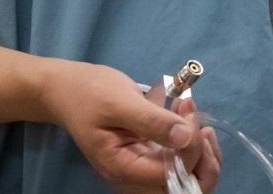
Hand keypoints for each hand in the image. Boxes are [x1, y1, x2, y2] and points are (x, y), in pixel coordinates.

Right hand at [39, 60, 220, 192]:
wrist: (69, 89)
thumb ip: (152, 121)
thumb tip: (186, 137)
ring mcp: (143, 165)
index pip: (170, 176)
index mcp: (123, 168)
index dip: (190, 150)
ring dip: (200, 147)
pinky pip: (180, 159)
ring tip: (192, 112)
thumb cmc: (88, 94)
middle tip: (201, 122)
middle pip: (183, 188)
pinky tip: (188, 112)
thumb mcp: (120, 103)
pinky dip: (191, 139)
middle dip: (204, 158)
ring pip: (187, 175)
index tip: (188, 113)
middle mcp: (135, 175)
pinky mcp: (150, 153)